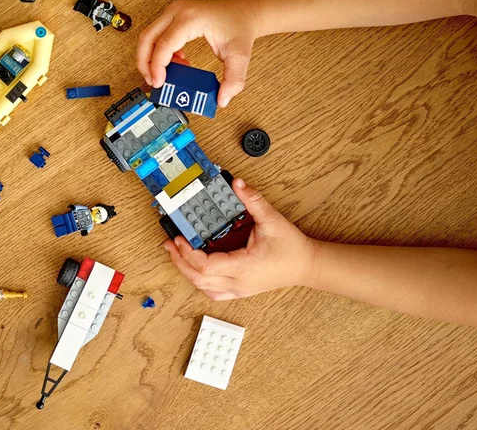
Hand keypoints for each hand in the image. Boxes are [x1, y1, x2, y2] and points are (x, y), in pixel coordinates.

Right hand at [136, 0, 260, 106]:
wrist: (243, 12)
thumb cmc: (239, 27)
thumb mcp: (239, 56)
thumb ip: (233, 80)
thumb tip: (222, 99)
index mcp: (190, 18)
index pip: (163, 44)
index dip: (157, 67)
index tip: (159, 83)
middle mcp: (178, 11)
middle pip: (147, 38)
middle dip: (145, 63)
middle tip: (153, 82)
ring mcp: (174, 11)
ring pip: (149, 36)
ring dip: (151, 58)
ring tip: (168, 74)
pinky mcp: (173, 16)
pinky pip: (157, 35)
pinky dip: (160, 52)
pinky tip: (178, 62)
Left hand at [164, 178, 317, 299]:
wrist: (307, 265)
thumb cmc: (292, 248)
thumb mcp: (272, 220)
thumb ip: (253, 201)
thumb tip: (237, 184)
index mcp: (243, 268)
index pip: (206, 266)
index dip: (187, 253)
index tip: (178, 239)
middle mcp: (238, 283)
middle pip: (199, 279)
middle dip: (180, 262)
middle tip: (169, 244)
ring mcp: (239, 289)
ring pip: (204, 288)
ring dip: (188, 273)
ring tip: (178, 256)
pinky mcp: (242, 290)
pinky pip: (215, 292)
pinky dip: (201, 282)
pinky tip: (196, 271)